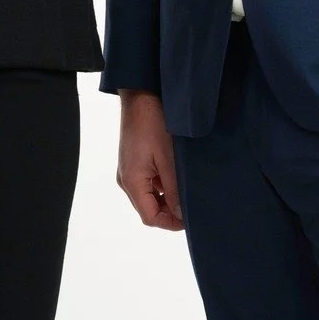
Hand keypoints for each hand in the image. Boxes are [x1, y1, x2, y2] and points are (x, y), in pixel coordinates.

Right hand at [116, 90, 184, 230]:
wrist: (140, 96)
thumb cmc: (152, 124)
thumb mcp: (169, 159)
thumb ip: (175, 190)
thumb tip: (181, 215)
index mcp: (132, 181)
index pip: (150, 217)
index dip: (171, 223)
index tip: (191, 218)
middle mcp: (126, 180)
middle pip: (148, 209)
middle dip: (170, 212)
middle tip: (192, 204)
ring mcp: (128, 170)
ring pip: (148, 198)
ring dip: (167, 199)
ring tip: (186, 188)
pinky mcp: (132, 162)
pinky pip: (146, 184)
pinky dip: (161, 187)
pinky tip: (176, 176)